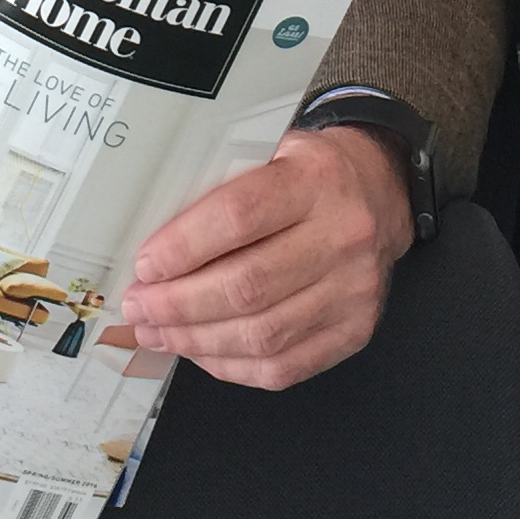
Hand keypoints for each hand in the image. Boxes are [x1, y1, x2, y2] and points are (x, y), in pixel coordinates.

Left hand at [117, 126, 412, 392]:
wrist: (380, 193)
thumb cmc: (311, 173)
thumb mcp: (272, 150)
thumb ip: (223, 186)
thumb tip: (152, 239)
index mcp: (316, 180)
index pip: (239, 217)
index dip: (183, 247)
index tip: (145, 265)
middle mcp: (343, 236)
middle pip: (247, 287)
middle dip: (178, 305)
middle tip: (139, 306)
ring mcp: (354, 290)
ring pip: (261, 335)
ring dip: (196, 341)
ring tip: (157, 332)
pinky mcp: (356, 330)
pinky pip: (283, 367)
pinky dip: (231, 366)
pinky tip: (199, 352)